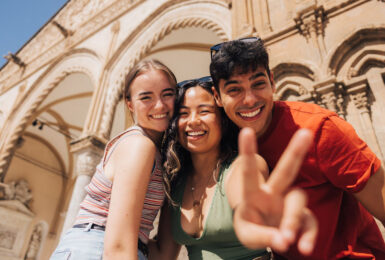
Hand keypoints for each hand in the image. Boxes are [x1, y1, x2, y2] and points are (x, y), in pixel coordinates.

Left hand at [227, 128, 317, 254]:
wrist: (264, 235)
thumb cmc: (251, 228)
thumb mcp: (248, 235)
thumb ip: (264, 237)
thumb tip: (284, 241)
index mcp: (253, 194)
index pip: (249, 171)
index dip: (248, 151)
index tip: (246, 130)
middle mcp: (273, 193)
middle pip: (285, 170)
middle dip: (295, 152)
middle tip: (306, 133)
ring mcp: (289, 204)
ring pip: (298, 200)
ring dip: (292, 219)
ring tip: (285, 239)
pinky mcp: (304, 218)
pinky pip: (310, 224)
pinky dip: (308, 237)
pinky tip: (304, 248)